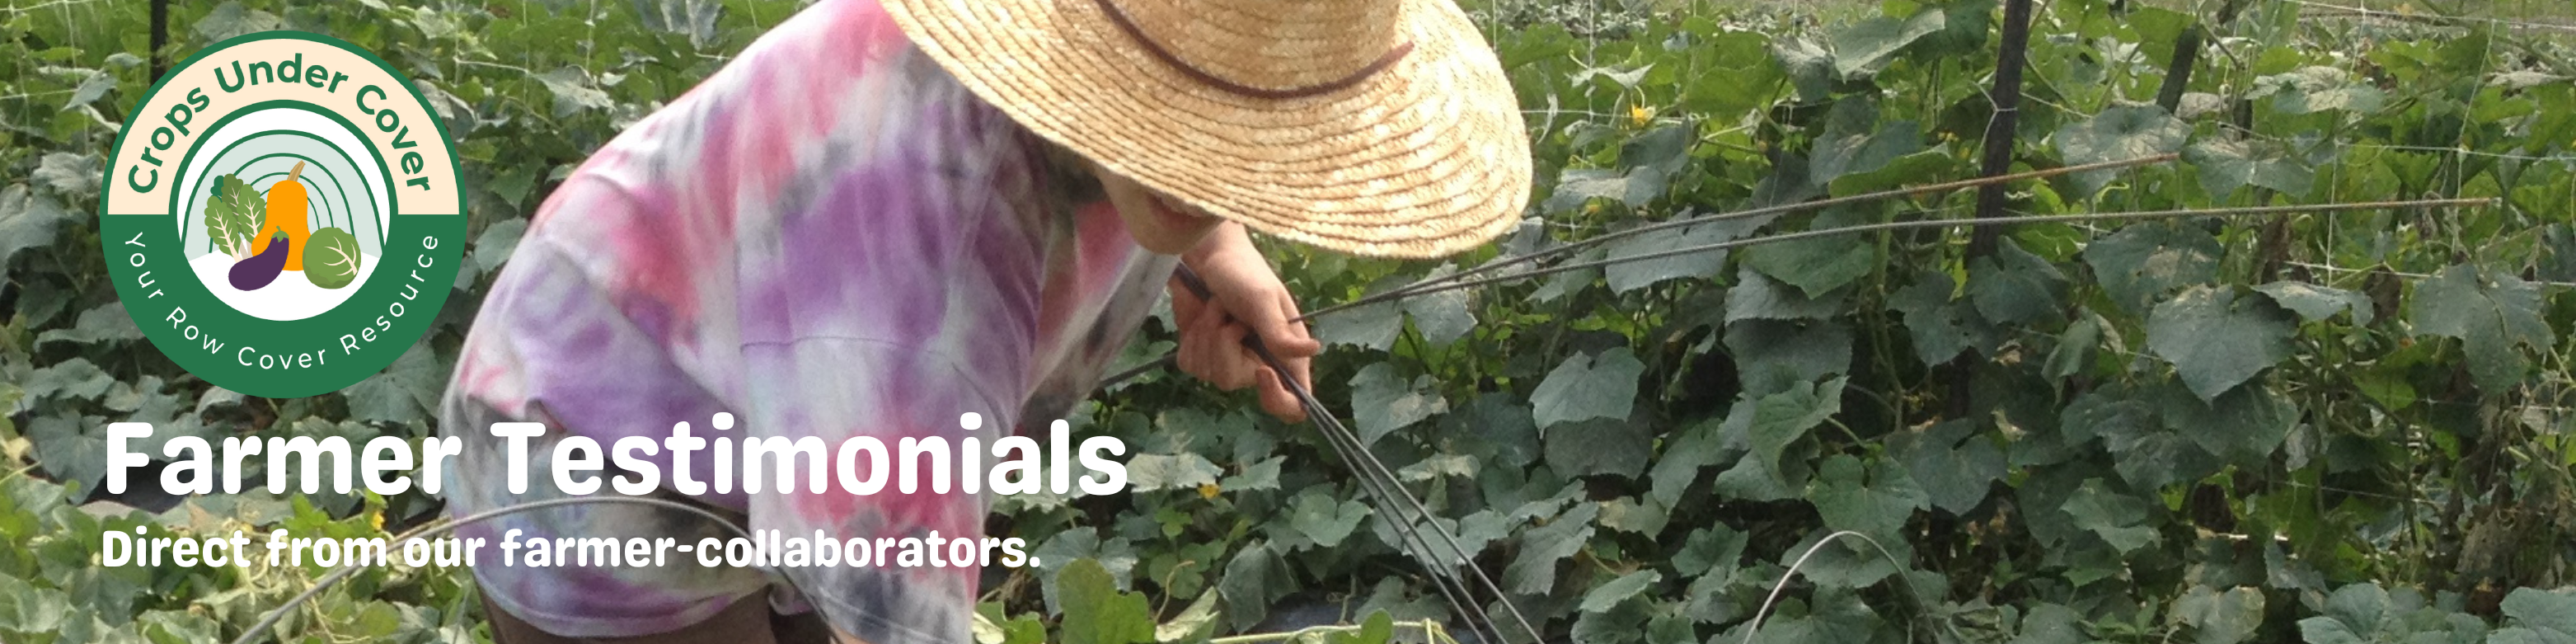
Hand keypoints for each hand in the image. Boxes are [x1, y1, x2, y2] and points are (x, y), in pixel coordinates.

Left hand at [1172, 223, 1320, 422]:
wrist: (1207, 256)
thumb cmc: (1244, 271)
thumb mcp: (1263, 299)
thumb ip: (1280, 331)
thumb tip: (1313, 350)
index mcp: (1284, 354)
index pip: (1293, 402)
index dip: (1279, 400)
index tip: (1260, 371)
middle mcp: (1256, 362)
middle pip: (1232, 382)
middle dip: (1223, 343)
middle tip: (1230, 315)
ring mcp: (1225, 360)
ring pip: (1206, 372)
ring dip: (1205, 334)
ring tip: (1216, 308)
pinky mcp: (1200, 353)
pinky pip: (1189, 364)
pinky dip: (1190, 338)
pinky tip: (1199, 318)